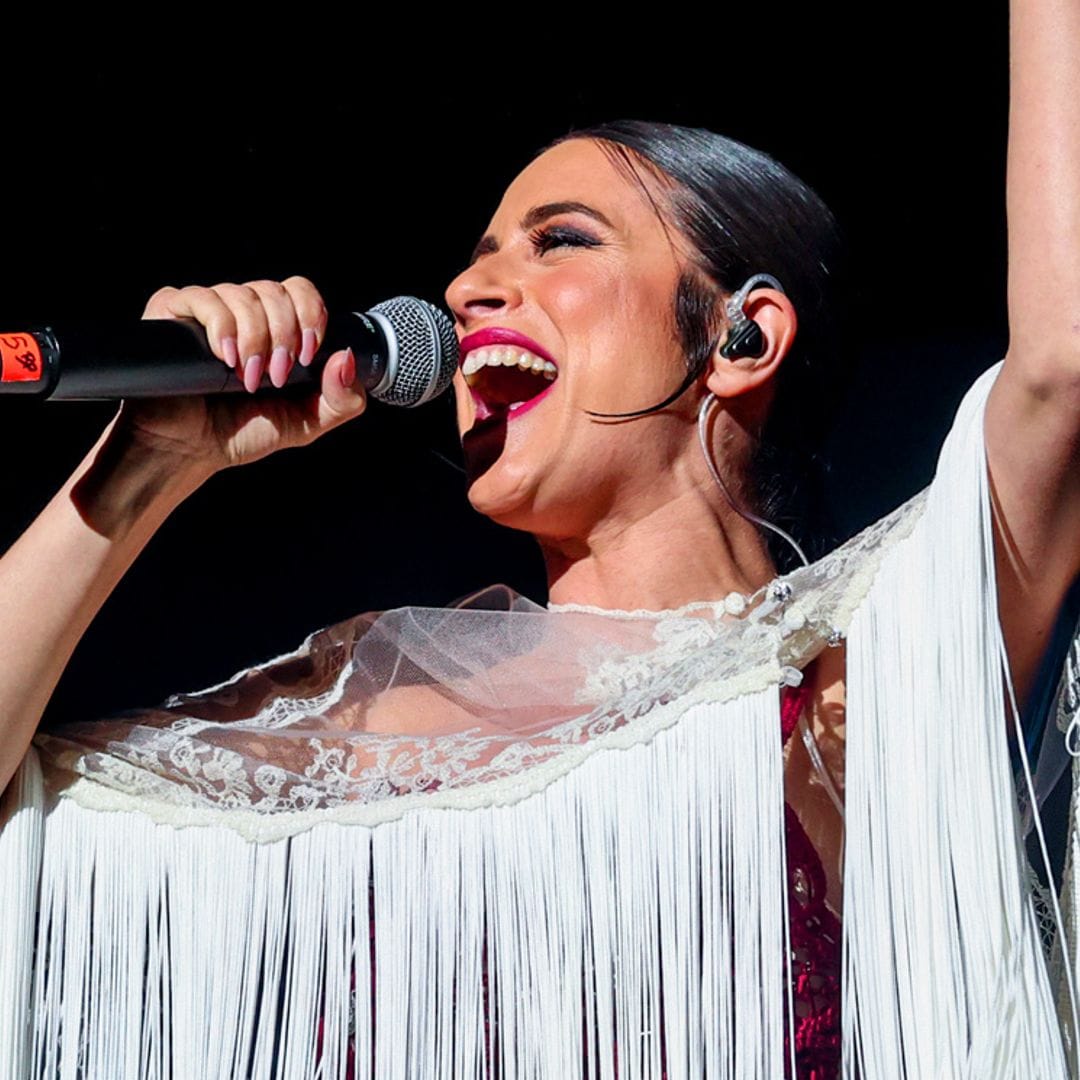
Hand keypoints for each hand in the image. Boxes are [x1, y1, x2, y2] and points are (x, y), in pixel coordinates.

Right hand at [113, 277, 366, 475]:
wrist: (190, 449)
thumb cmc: (242, 432)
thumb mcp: (306, 423)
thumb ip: (341, 400)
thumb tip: (346, 358)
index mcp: (276, 327)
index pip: (300, 291)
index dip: (310, 316)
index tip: (306, 356)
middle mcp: (244, 311)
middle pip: (275, 291)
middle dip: (283, 337)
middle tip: (275, 378)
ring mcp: (209, 308)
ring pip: (243, 295)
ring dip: (254, 340)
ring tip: (246, 379)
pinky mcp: (172, 311)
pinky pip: (204, 298)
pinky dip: (222, 327)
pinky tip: (224, 358)